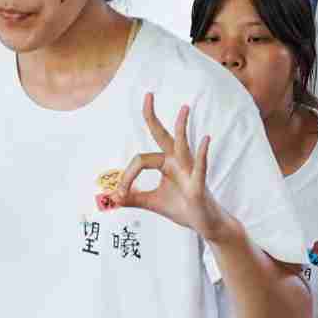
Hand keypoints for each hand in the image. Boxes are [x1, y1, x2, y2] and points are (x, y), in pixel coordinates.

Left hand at [108, 96, 232, 240]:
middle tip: (148, 94)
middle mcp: (177, 162)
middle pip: (162, 135)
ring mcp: (189, 171)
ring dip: (182, 127)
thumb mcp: (152, 203)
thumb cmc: (181, 208)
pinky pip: (200, 166)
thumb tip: (111, 198)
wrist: (205, 224)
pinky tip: (206, 138)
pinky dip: (203, 153)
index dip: (126, 177)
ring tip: (184, 108)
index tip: (119, 195)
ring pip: (183, 145)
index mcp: (165, 164)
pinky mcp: (198, 185)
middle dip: (153, 116)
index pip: (139, 161)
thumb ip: (133, 198)